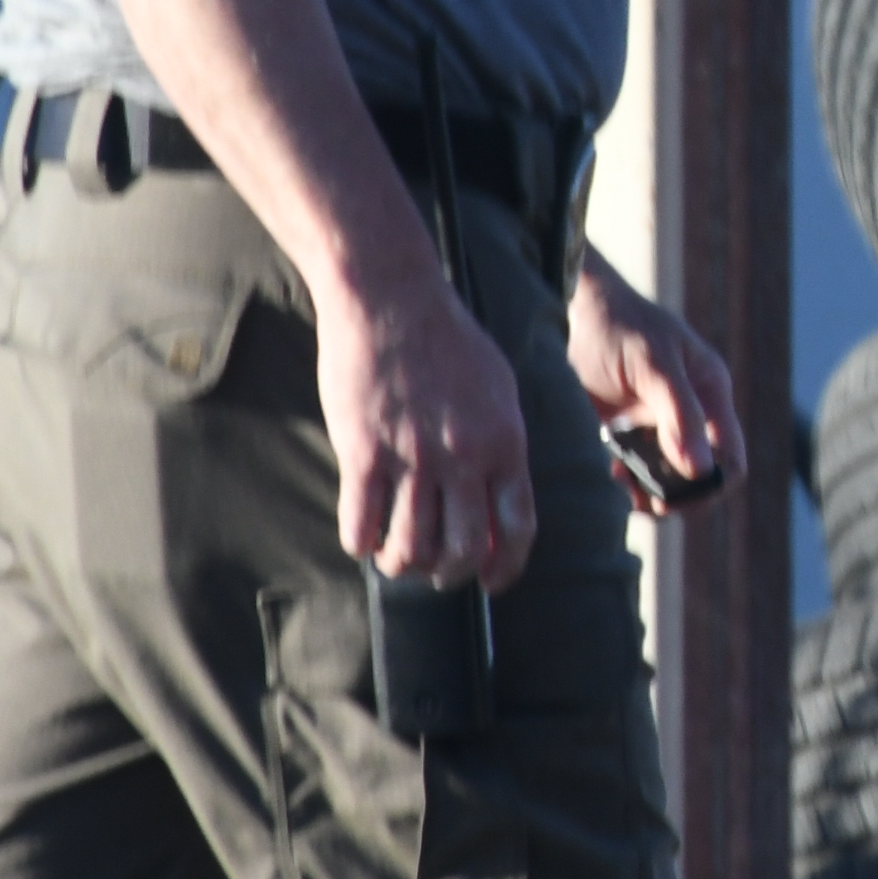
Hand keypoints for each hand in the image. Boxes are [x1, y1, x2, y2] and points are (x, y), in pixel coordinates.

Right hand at [318, 267, 537, 593]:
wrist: (392, 298)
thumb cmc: (447, 339)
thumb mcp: (498, 386)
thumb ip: (502, 442)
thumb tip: (502, 495)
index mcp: (505, 440)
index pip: (516, 526)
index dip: (504, 566)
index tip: (491, 581)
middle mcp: (464, 456)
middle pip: (461, 550)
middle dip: (449, 573)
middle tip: (434, 570)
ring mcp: (413, 457)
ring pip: (410, 548)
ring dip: (402, 563)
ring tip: (395, 556)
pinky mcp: (364, 452)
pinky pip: (360, 526)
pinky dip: (361, 542)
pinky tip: (362, 534)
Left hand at [568, 244, 739, 517]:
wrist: (569, 309)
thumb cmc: (617, 326)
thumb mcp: (652, 365)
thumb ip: (679, 414)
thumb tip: (701, 469)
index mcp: (710, 392)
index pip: (731, 458)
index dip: (712, 486)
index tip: (677, 498)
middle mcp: (690, 410)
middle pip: (700, 475)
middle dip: (677, 494)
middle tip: (645, 500)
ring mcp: (659, 421)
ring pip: (669, 478)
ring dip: (650, 491)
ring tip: (623, 483)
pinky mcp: (628, 428)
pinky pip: (639, 469)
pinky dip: (629, 481)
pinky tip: (612, 472)